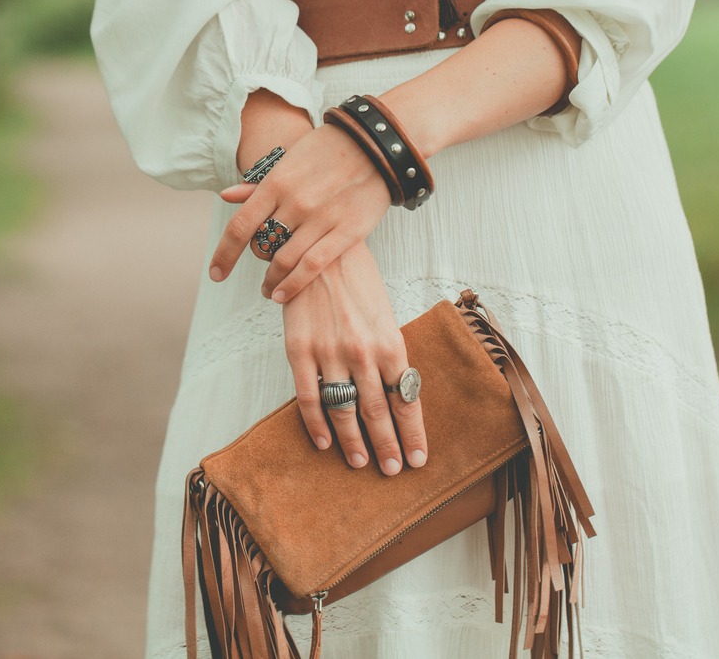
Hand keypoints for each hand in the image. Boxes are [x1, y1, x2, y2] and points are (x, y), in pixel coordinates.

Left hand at [211, 123, 390, 302]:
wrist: (376, 145)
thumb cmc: (328, 152)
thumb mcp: (289, 161)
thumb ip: (259, 185)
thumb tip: (226, 196)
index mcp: (276, 183)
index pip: (240, 226)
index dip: (224, 254)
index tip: (216, 273)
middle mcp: (295, 202)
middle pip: (262, 245)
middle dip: (258, 261)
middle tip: (262, 268)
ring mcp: (321, 218)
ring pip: (284, 260)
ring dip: (272, 280)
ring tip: (270, 290)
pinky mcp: (347, 231)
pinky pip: (313, 265)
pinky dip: (294, 284)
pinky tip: (283, 294)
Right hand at [282, 243, 427, 474]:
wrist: (320, 247)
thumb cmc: (358, 280)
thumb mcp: (385, 314)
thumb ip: (389, 353)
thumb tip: (398, 391)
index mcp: (390, 342)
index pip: (406, 399)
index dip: (412, 432)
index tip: (419, 459)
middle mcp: (363, 352)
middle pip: (378, 412)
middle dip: (388, 446)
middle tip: (393, 471)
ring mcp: (330, 354)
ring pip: (345, 410)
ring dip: (355, 442)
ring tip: (362, 464)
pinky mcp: (299, 351)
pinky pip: (309, 397)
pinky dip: (317, 424)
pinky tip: (325, 443)